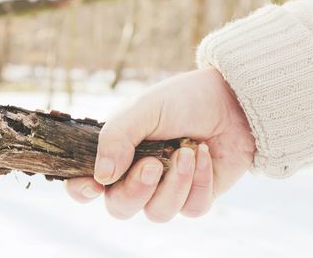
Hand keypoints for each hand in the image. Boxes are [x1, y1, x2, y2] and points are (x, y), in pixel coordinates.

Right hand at [65, 67, 254, 221]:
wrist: (230, 101)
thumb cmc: (183, 100)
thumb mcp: (145, 109)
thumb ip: (117, 137)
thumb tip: (101, 176)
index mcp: (118, 153)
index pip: (87, 183)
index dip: (82, 190)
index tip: (93, 185)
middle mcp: (138, 175)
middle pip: (121, 208)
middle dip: (137, 189)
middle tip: (153, 163)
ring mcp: (167, 188)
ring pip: (158, 213)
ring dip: (175, 183)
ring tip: (188, 151)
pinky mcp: (196, 195)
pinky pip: (191, 209)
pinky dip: (199, 182)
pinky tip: (205, 155)